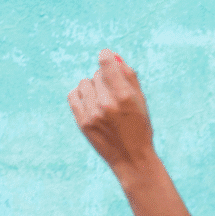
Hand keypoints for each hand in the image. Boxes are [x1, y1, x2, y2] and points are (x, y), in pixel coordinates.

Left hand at [68, 49, 154, 176]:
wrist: (131, 159)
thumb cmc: (139, 128)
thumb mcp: (141, 102)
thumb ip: (129, 77)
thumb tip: (112, 56)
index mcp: (124, 97)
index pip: (106, 63)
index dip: (106, 56)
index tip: (106, 56)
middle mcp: (106, 104)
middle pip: (97, 74)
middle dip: (104, 79)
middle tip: (113, 94)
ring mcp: (92, 114)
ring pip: (85, 83)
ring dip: (93, 88)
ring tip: (102, 101)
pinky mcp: (82, 122)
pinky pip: (73, 95)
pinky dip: (81, 95)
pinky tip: (91, 103)